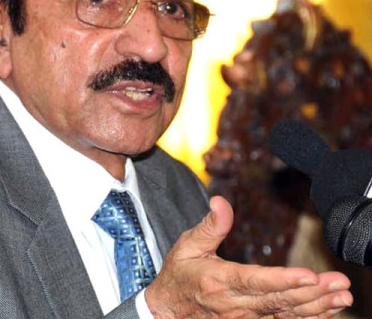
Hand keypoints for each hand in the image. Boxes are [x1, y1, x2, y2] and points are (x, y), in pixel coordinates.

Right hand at [145, 196, 352, 317]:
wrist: (167, 309)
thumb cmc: (179, 274)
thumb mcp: (187, 245)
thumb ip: (209, 226)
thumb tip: (220, 201)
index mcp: (218, 281)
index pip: (255, 281)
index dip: (283, 280)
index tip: (309, 275)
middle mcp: (234, 304)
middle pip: (278, 300)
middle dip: (312, 293)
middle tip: (338, 283)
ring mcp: (244, 318)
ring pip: (285, 314)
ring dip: (316, 307)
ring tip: (341, 297)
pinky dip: (307, 317)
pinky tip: (327, 310)